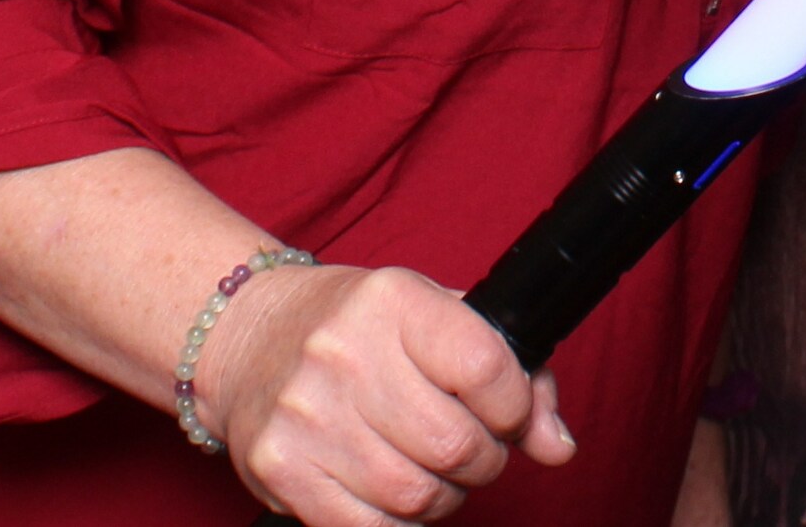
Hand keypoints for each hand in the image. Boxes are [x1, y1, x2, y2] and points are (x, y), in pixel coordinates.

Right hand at [192, 262, 572, 523]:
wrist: (248, 336)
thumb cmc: (358, 329)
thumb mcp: (435, 317)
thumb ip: (511, 372)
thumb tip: (557, 445)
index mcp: (393, 301)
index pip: (487, 370)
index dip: (513, 408)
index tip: (503, 413)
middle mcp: (345, 353)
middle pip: (456, 446)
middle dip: (481, 460)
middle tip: (467, 448)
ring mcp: (307, 414)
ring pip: (417, 495)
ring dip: (441, 496)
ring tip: (427, 467)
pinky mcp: (281, 468)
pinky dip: (396, 523)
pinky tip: (390, 492)